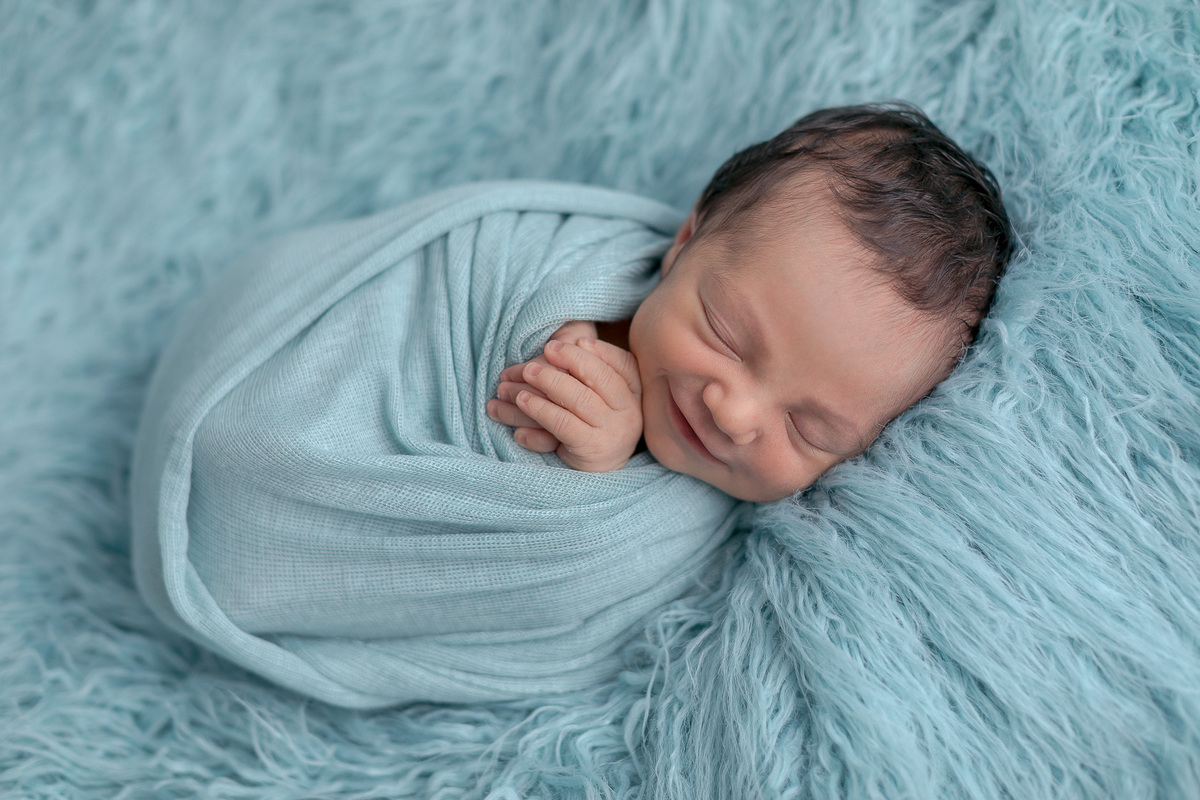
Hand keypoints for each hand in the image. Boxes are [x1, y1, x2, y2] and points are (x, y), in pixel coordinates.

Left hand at [488, 324, 642, 471]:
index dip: (601, 351)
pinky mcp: (592, 449)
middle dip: (572, 360)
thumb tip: (570, 341)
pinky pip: (563, 423)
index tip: (577, 341)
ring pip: (580, 399)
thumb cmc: (593, 426)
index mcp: (634, 394)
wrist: (598, 474)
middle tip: (547, 349)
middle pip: (601, 378)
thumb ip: (591, 374)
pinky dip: (540, 409)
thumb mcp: (599, 398)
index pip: (625, 365)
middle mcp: (630, 412)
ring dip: (550, 381)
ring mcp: (614, 432)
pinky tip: (522, 400)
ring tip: (527, 372)